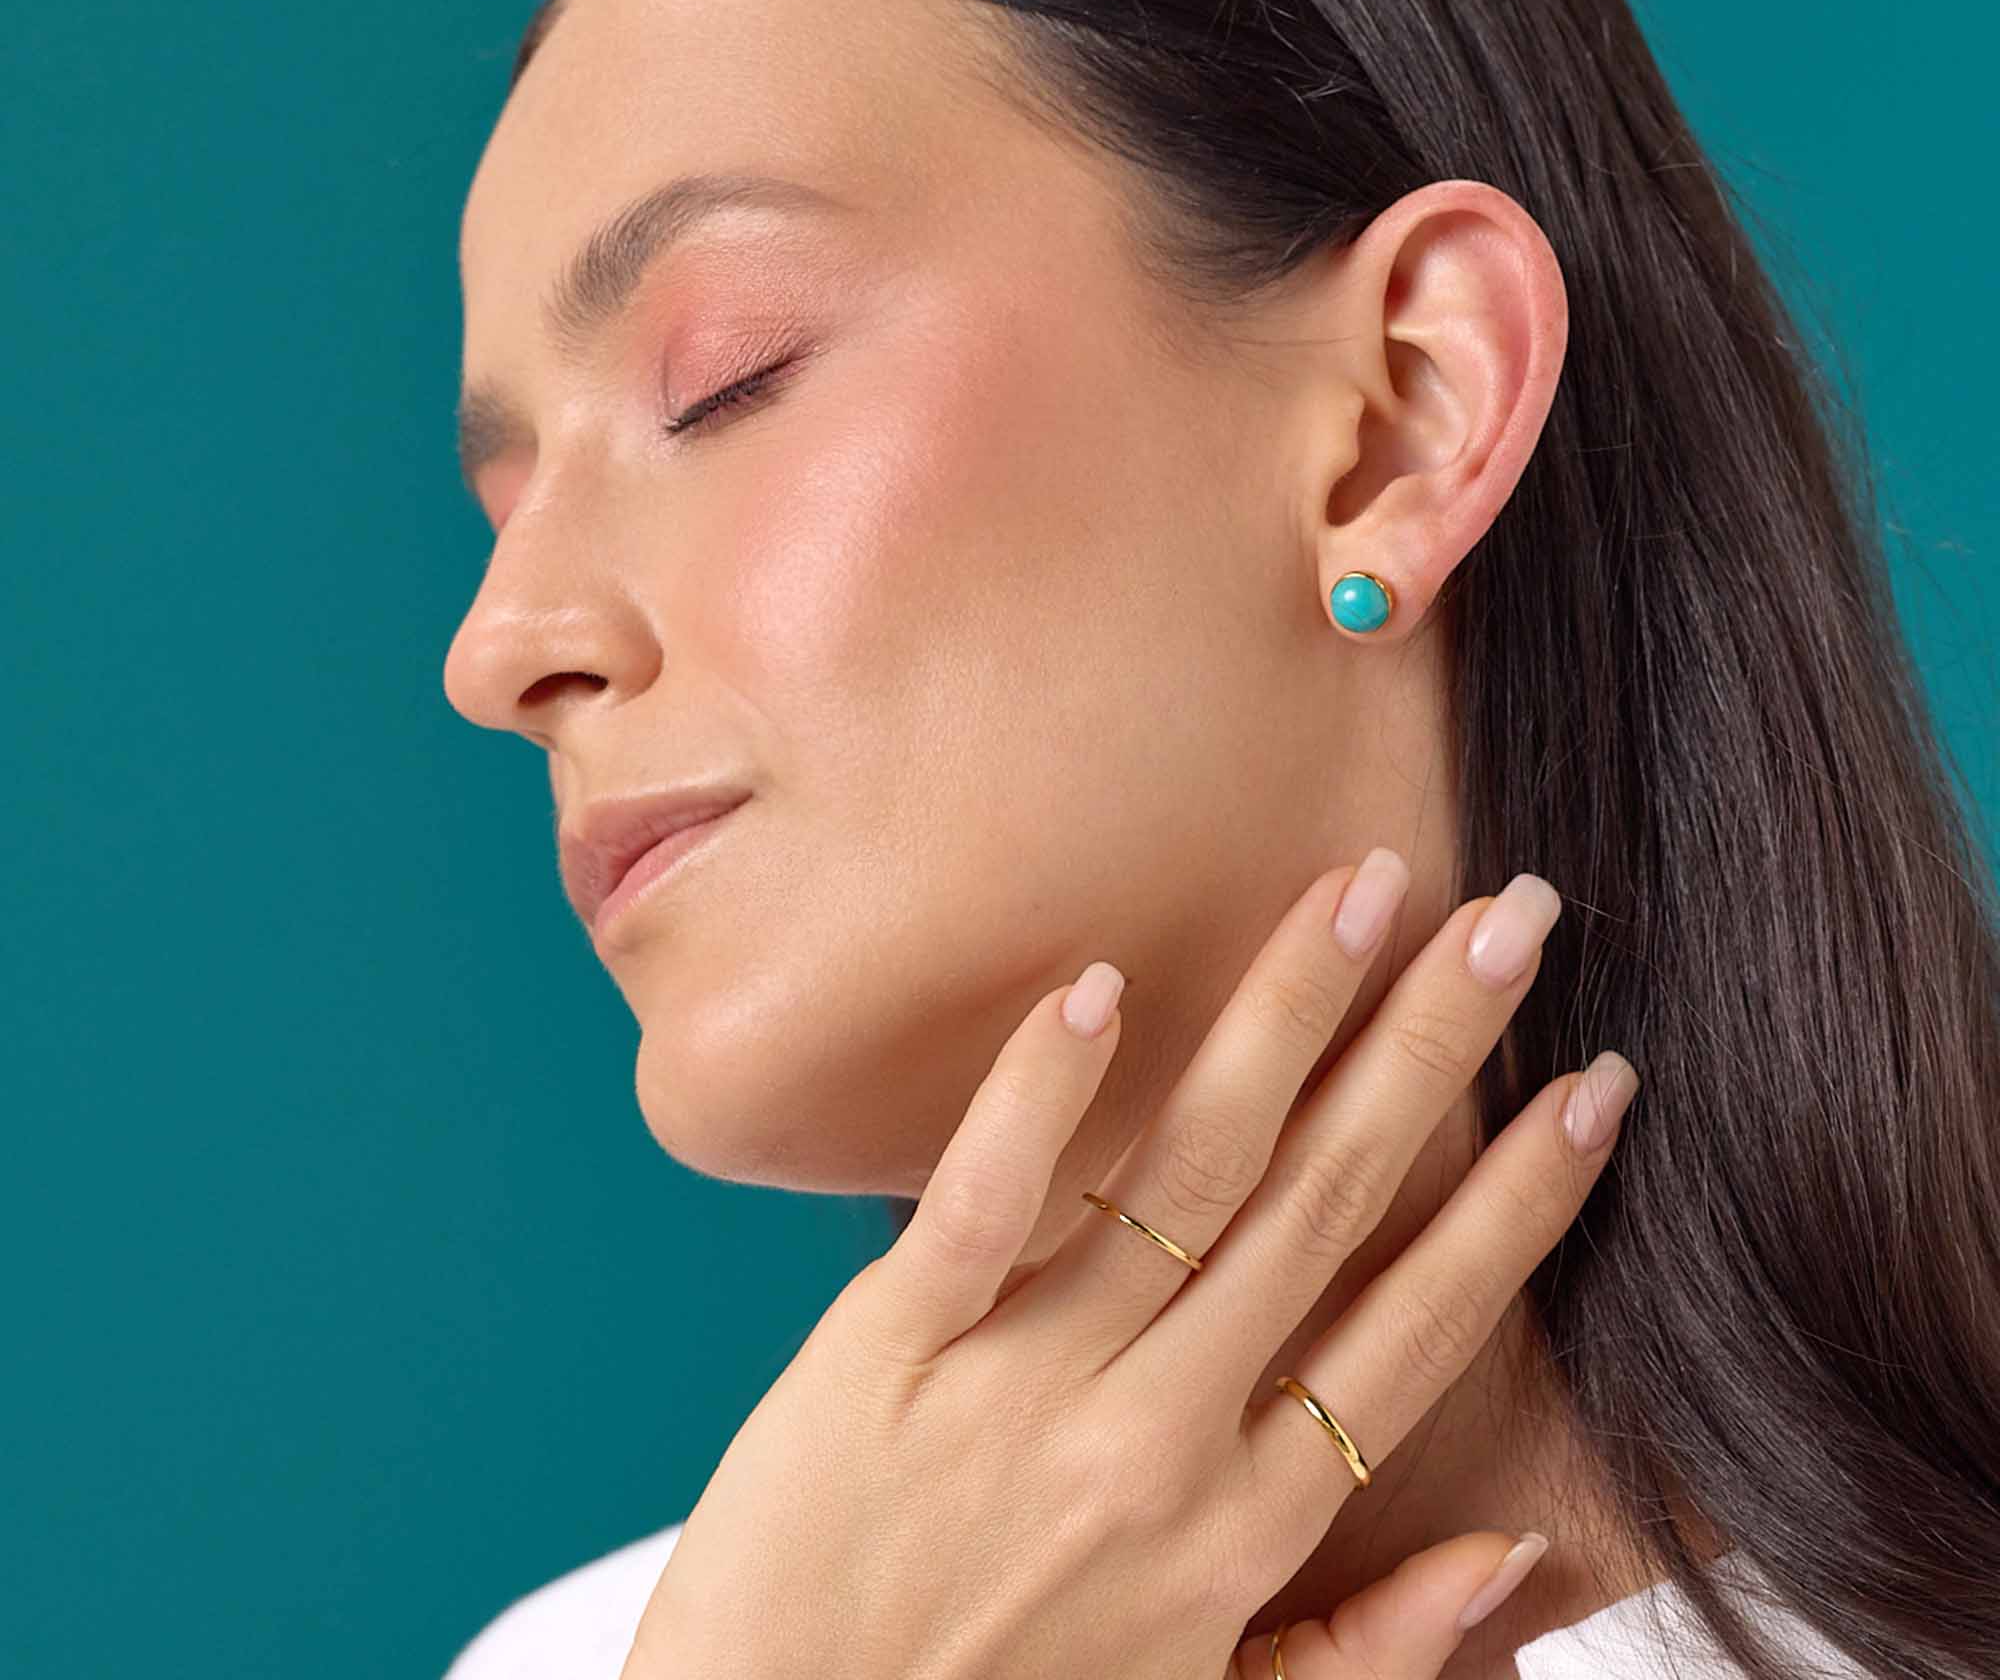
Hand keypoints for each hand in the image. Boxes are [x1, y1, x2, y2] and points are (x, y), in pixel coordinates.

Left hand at [618, 854, 1633, 1678]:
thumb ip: (1369, 1649)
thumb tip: (1518, 1555)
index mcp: (1241, 1528)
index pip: (1417, 1326)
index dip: (1518, 1201)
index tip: (1593, 1085)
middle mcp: (1156, 1439)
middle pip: (1326, 1207)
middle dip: (1432, 1050)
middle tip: (1510, 920)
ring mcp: (1022, 1382)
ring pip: (1187, 1172)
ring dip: (1287, 1018)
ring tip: (1362, 893)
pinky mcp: (888, 1347)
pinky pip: (978, 1201)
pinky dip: (1039, 1093)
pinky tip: (1098, 986)